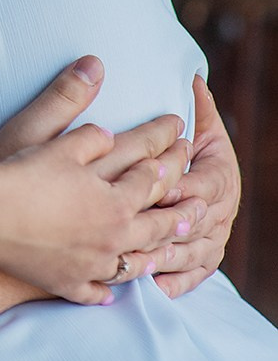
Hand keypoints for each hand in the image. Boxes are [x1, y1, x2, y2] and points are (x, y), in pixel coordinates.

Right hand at [0, 55, 199, 303]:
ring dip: (156, 250)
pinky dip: (109, 287)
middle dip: (179, 206)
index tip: (181, 135)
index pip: (152, 170)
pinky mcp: (68, 283)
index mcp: (113, 196)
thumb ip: (72, 101)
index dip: (167, 148)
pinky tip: (115, 287)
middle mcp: (112, 233)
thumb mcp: (43, 129)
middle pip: (156, 220)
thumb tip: (95, 67)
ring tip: (171, 246)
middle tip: (201, 201)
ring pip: (136, 260)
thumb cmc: (13, 172)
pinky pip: (98, 289)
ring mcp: (92, 262)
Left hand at [150, 75, 240, 297]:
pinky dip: (174, 282)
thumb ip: (195, 106)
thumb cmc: (186, 146)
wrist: (205, 178)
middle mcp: (222, 209)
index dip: (180, 189)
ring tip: (142, 262)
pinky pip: (192, 275)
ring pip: (194, 251)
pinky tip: (153, 286)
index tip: (153, 192)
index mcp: (221, 173)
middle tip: (139, 234)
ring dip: (169, 258)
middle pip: (197, 222)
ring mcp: (215, 237)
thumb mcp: (197, 125)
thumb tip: (192, 73)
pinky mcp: (204, 260)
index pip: (202, 184)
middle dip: (170, 228)